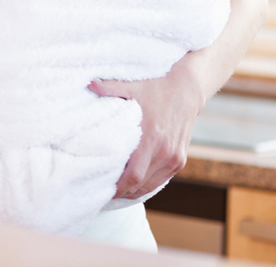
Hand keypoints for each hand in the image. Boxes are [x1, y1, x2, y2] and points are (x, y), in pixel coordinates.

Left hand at [89, 60, 204, 200]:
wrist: (186, 89)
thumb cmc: (156, 87)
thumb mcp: (132, 86)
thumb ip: (109, 87)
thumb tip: (88, 83)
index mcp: (151, 136)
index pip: (134, 174)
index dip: (119, 187)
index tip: (104, 189)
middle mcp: (165, 151)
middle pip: (141, 184)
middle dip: (123, 192)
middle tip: (105, 193)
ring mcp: (174, 157)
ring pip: (152, 185)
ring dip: (135, 191)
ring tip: (117, 191)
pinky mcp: (180, 159)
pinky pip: (162, 179)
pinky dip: (148, 185)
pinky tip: (134, 185)